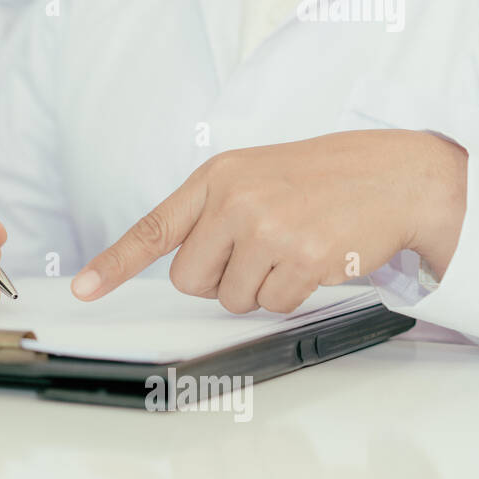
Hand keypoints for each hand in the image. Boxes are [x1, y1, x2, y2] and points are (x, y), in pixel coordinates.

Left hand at [71, 130, 467, 313]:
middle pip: (190, 280)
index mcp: (216, 177)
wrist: (394, 176)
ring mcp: (267, 228)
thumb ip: (212, 210)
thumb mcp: (254, 174)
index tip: (84, 289)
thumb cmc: (321, 178)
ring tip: (291, 248)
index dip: (114, 263)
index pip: (153, 227)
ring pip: (232, 298)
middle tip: (257, 251)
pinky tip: (313, 259)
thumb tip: (182, 264)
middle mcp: (234, 200)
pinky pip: (274, 305)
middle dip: (219, 279)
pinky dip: (292, 293)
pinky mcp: (301, 258)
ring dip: (260, 287)